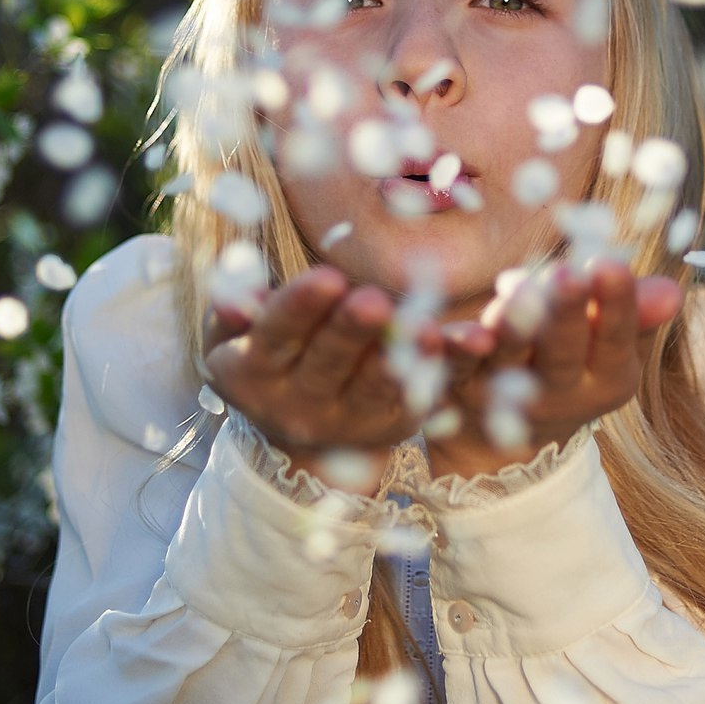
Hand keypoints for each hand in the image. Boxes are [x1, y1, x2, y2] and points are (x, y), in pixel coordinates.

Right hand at [203, 265, 466, 461]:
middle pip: (328, 363)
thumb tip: (233, 302)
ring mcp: (348, 420)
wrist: (295, 425)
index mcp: (254, 373)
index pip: (275, 337)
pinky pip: (424, 392)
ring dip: (403, 358)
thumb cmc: (265, 352)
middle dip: (352, 331)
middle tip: (374, 302)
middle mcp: (299, 404)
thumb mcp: (233, 337)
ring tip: (425, 330)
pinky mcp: (394, 424)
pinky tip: (473, 341)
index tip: (327, 278)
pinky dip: (449, 366)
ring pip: (377, 387)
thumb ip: (231, 313)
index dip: (299, 309)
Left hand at [427, 259, 682, 476]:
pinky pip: (452, 369)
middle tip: (568, 274)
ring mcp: (504, 396)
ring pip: (508, 359)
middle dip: (566, 313)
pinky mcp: (455, 391)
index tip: (612, 265)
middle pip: (562, 352)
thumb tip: (672, 292)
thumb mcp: (607, 346)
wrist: (500, 440)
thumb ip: (635, 316)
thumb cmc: (570, 364)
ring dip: (512, 328)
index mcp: (604, 379)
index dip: (614, 306)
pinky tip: (443, 331)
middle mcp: (557, 393)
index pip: (614, 341)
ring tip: (515, 291)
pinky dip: (449, 350)